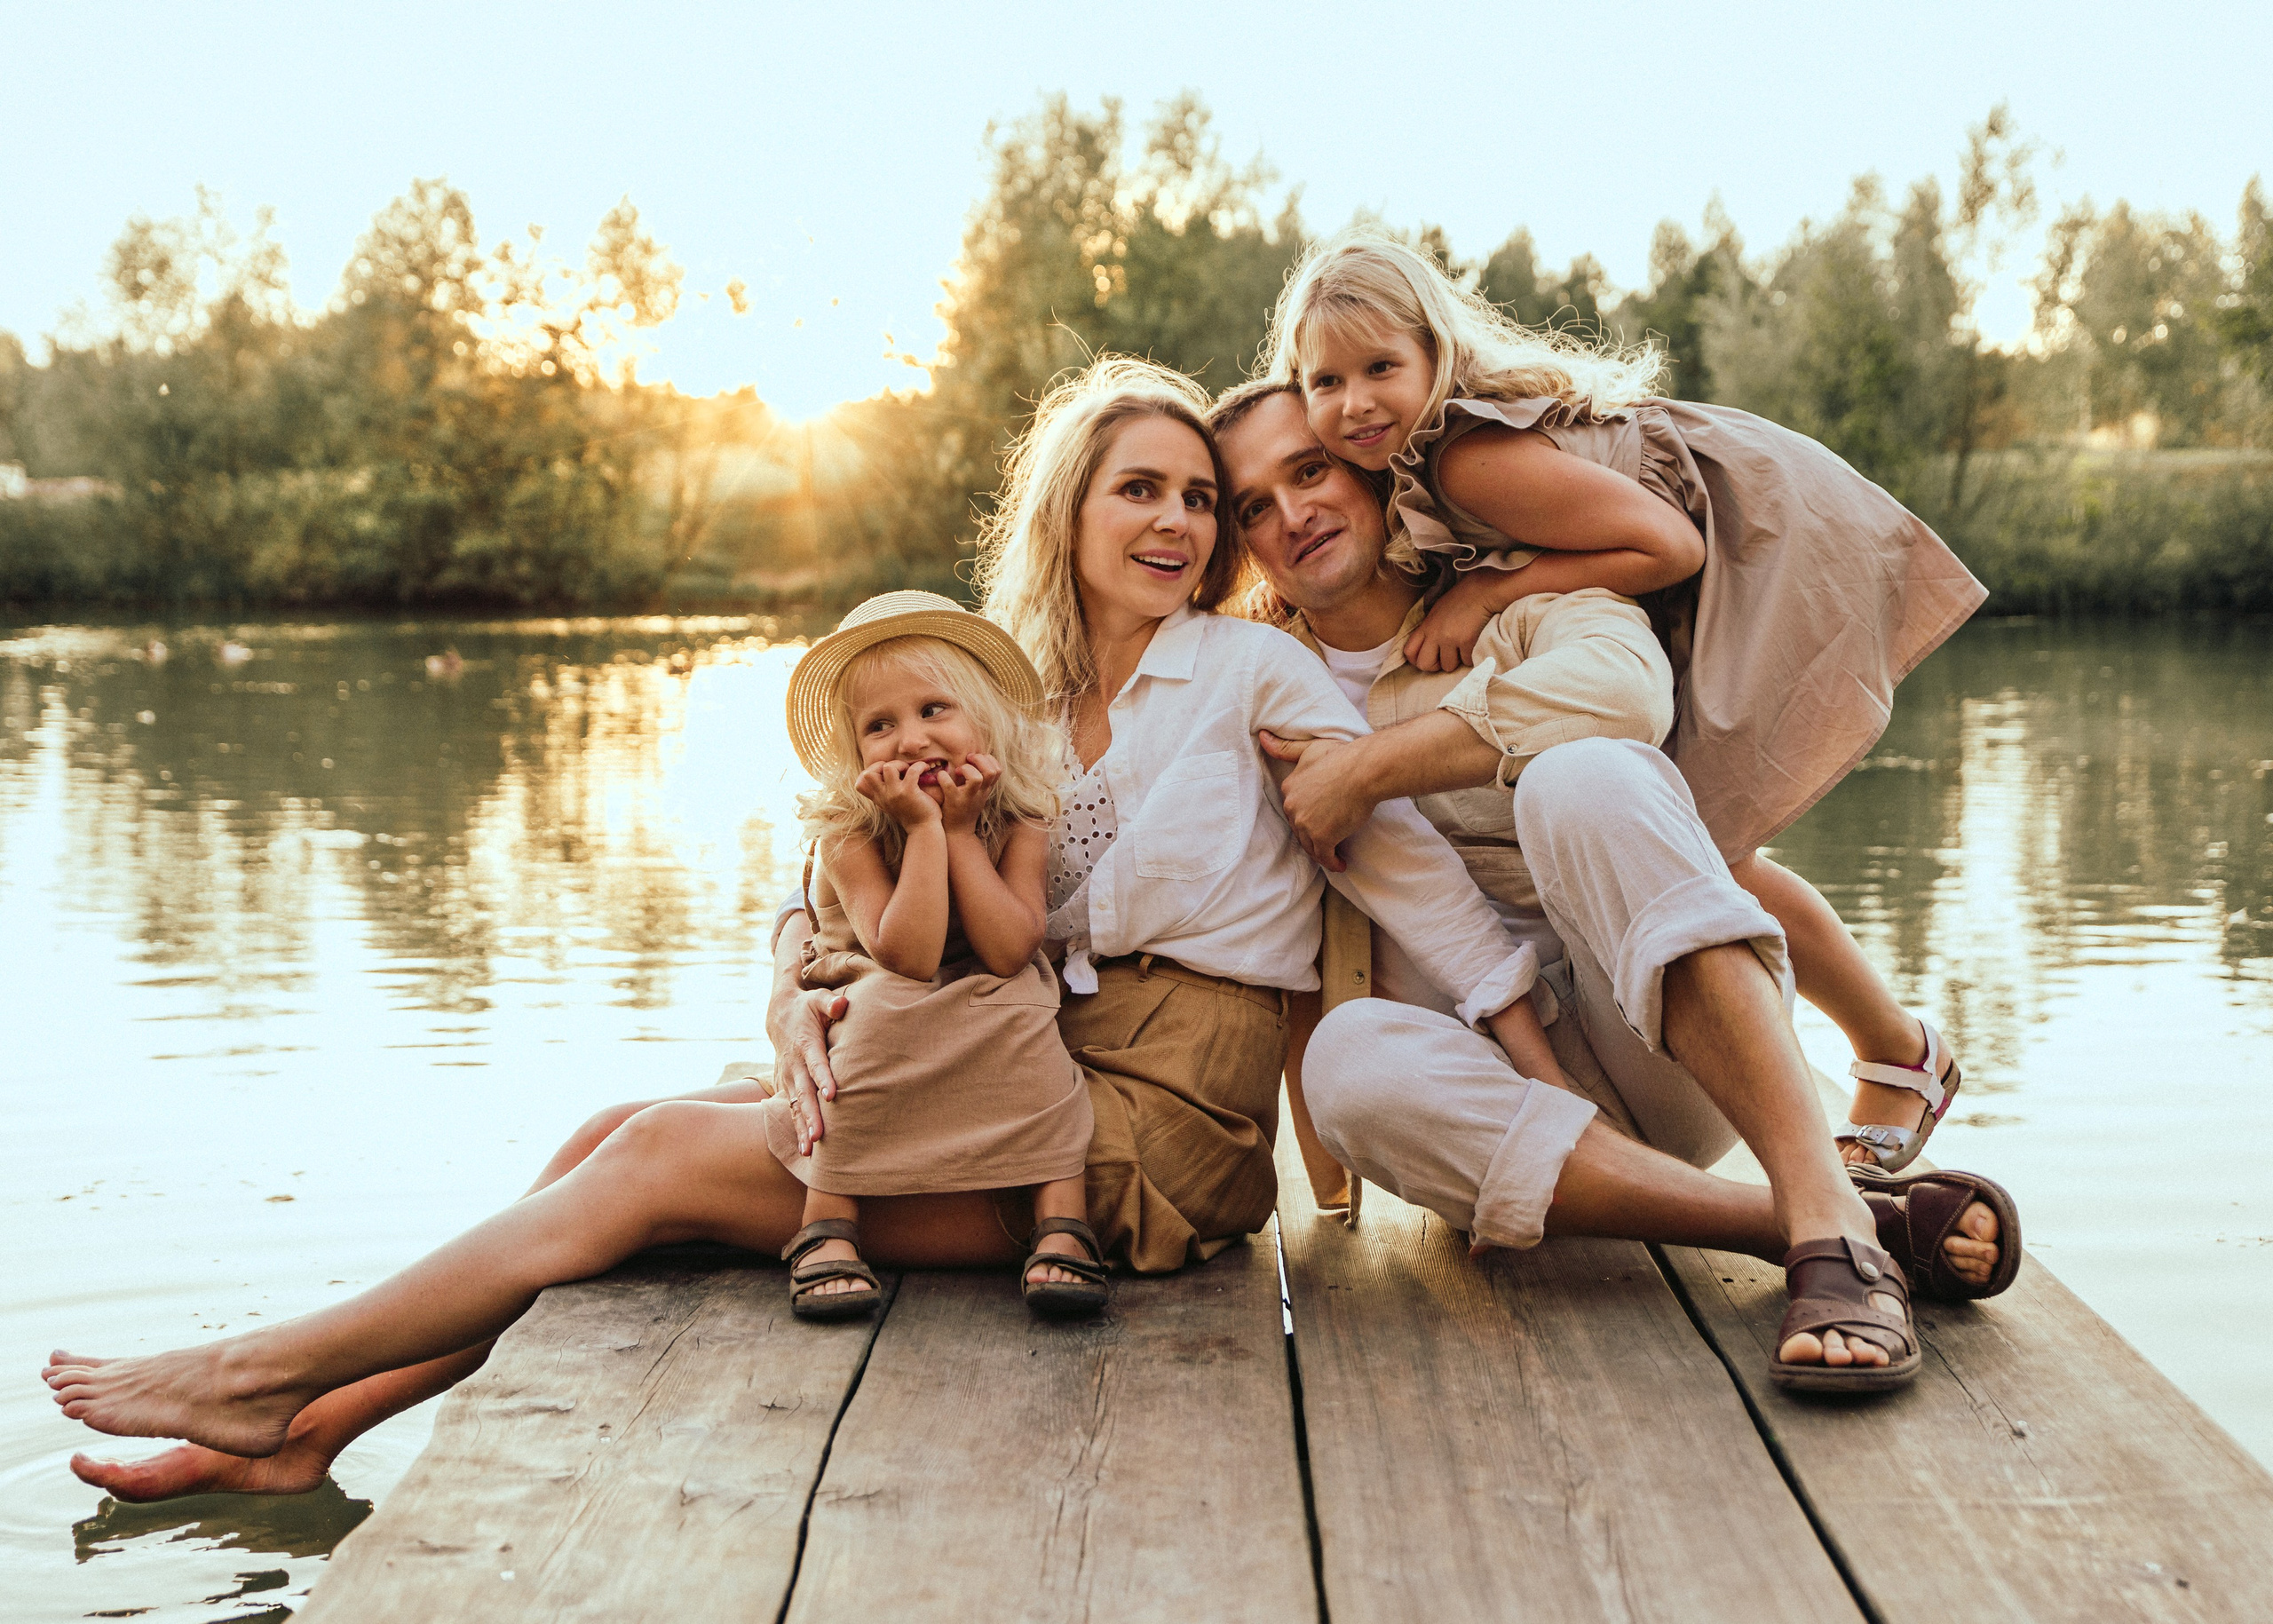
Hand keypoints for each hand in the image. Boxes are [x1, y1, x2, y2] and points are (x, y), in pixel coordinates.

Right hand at [778, 987, 848, 1153]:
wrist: (778, 1015)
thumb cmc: (807, 1007)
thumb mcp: (819, 998)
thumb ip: (831, 1002)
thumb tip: (842, 1004)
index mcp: (806, 1044)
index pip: (816, 1064)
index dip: (823, 1079)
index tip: (832, 1096)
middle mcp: (794, 1064)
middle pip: (803, 1092)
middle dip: (811, 1115)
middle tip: (820, 1136)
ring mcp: (787, 1077)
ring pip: (794, 1106)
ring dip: (801, 1127)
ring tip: (809, 1150)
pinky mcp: (785, 1085)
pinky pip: (790, 1109)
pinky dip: (795, 1128)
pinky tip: (804, 1148)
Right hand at [855, 760, 943, 830]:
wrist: (924, 830)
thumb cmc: (912, 816)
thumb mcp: (891, 806)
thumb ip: (884, 794)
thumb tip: (882, 778)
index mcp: (879, 799)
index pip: (860, 784)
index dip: (870, 772)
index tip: (885, 772)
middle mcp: (884, 796)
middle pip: (868, 774)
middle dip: (882, 765)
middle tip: (898, 770)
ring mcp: (895, 794)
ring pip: (888, 768)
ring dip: (899, 764)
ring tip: (909, 770)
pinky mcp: (909, 792)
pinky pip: (912, 771)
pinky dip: (919, 766)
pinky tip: (925, 769)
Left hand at [938, 752, 999, 835]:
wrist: (958, 832)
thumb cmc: (965, 808)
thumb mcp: (978, 794)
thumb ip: (979, 779)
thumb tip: (972, 758)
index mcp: (986, 789)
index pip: (998, 770)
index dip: (988, 760)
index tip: (975, 761)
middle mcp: (980, 793)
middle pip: (991, 772)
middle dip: (979, 759)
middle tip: (967, 760)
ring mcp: (968, 798)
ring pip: (976, 778)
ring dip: (966, 769)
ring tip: (958, 770)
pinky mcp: (953, 802)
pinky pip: (949, 785)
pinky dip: (943, 777)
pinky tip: (941, 777)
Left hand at [1258, 730, 1376, 873]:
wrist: (1364, 770)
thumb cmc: (1342, 756)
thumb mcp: (1309, 749)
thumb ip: (1285, 748)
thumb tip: (1261, 737)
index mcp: (1289, 787)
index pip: (1295, 808)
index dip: (1308, 814)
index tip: (1320, 818)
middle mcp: (1292, 806)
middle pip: (1300, 828)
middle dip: (1313, 833)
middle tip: (1329, 837)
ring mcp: (1305, 823)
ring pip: (1310, 844)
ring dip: (1321, 851)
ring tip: (1333, 854)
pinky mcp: (1322, 837)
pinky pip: (1324, 856)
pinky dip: (1332, 862)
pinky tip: (1340, 864)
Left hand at [1403, 581, 1494, 672]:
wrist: (1482, 592)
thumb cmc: (1460, 601)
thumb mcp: (1437, 612)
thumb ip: (1430, 630)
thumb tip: (1427, 649)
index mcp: (1426, 626)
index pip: (1409, 651)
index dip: (1417, 660)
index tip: (1429, 658)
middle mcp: (1435, 634)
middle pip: (1425, 665)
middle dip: (1435, 666)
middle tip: (1446, 658)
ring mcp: (1451, 639)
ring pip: (1448, 667)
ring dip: (1456, 661)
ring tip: (1462, 647)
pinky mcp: (1468, 642)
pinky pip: (1467, 661)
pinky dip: (1471, 656)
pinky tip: (1474, 643)